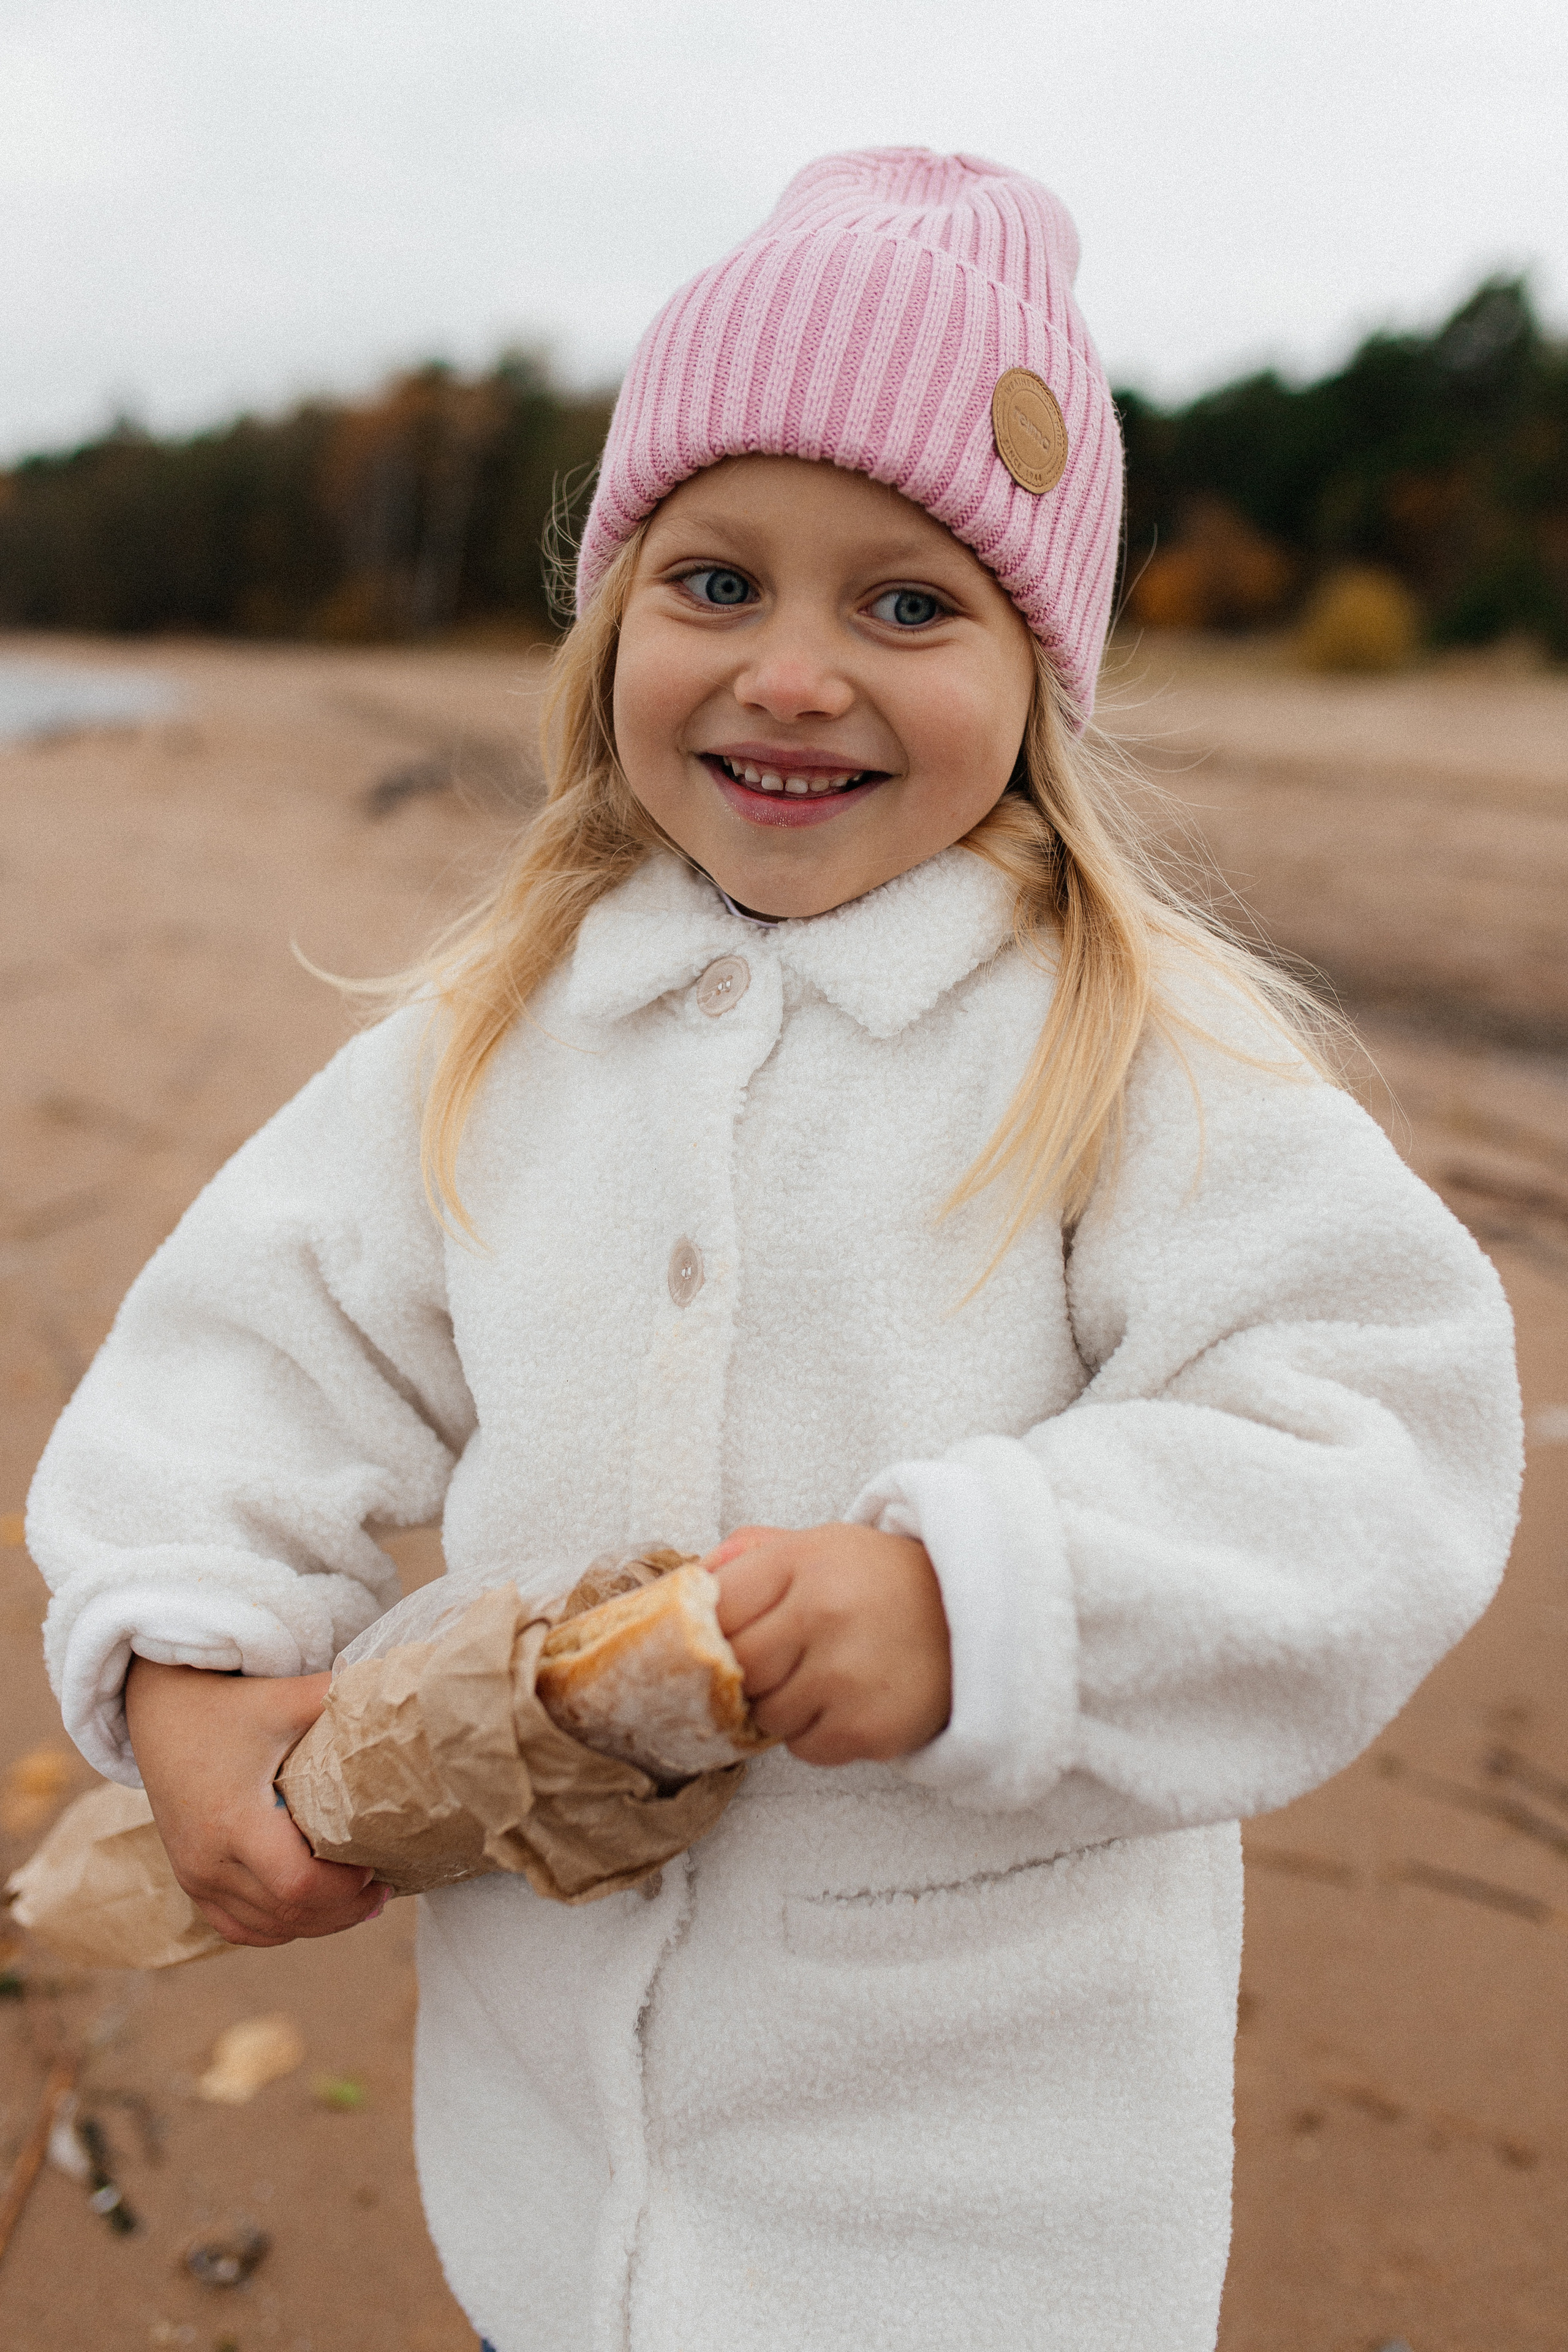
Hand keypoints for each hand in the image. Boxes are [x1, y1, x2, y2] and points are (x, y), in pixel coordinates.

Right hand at [124, 1657, 385, 1947]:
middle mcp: (208, 1860)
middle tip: (382, 1888)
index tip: (375, 1867)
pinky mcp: (190, 1879)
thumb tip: (397, 1694)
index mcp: (234, 1821)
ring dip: (315, 1923)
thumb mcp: (284, 1699)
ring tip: (359, 1901)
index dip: (343, 1889)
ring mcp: (195, 1875)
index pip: (297, 1885)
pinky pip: (238, 1927)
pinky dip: (279, 1926)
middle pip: (287, 1915)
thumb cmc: (228, 1706)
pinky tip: (313, 1911)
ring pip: (266, 1928)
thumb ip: (337, 1699)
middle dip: (342, 1910)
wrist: (160, 1713)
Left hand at [707, 1523, 950, 1766]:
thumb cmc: (883, 1582)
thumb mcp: (821, 1545)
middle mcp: (822, 1613)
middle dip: (748, 1672)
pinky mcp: (868, 1728)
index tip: (727, 1637)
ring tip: (822, 1678)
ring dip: (782, 1705)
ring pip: (766, 1714)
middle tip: (778, 1661)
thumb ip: (751, 1555)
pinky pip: (804, 1748)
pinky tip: (847, 1703)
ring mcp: (846, 1674)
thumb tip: (689, 1581)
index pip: (717, 1607)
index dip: (714, 1629)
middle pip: (737, 1667)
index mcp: (802, 1560)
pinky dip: (816, 1734)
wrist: (973, 1617)